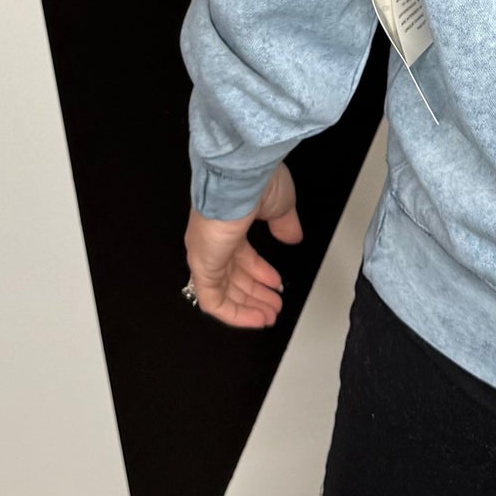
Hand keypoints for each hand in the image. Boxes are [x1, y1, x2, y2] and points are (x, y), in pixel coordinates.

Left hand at [183, 161, 302, 327]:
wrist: (240, 175)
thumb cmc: (255, 181)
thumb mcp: (280, 206)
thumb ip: (285, 225)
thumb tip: (293, 237)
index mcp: (230, 223)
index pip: (241, 257)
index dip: (260, 273)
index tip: (276, 285)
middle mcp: (214, 241)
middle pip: (234, 277)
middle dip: (256, 294)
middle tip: (275, 307)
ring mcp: (206, 254)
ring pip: (224, 292)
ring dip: (249, 307)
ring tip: (270, 316)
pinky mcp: (203, 267)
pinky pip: (213, 300)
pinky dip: (235, 313)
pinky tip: (255, 319)